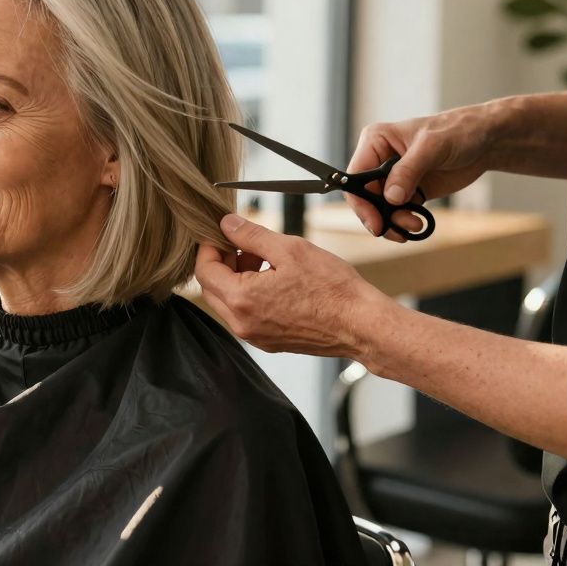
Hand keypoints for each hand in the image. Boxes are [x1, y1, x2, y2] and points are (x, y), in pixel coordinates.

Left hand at [194, 214, 393, 358]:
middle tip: (243, 243)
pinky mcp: (269, 341)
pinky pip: (246, 314)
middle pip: (212, 288)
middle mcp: (242, 324)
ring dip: (236, 277)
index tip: (221, 233)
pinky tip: (274, 278)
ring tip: (264, 258)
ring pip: (228, 302)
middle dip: (222, 261)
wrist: (362, 325)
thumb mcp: (289, 249)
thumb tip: (226, 224)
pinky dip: (250, 294)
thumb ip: (250, 235)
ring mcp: (255, 336)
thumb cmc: (332, 289)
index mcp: (241, 300)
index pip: (204, 270)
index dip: (209, 247)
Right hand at [347, 103, 494, 240]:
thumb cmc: (458, 131)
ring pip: (380, 208)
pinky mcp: (409, 191)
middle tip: (394, 230)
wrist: (484, 142)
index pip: (356, 175)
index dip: (360, 200)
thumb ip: (408, 171)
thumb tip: (390, 197)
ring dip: (394, 221)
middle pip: (364, 196)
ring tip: (414, 225)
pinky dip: (403, 221)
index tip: (374, 221)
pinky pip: (397, 212)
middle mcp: (379, 160)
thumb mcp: (431, 147)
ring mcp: (394, 178)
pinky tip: (417, 222)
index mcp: (376, 142)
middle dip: (378, 215)